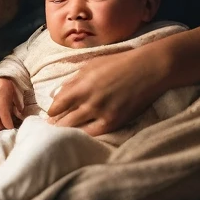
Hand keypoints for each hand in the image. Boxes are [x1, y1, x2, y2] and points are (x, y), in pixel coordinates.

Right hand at [0, 78, 24, 130]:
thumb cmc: (8, 88)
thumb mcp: (15, 97)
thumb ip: (17, 108)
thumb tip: (20, 118)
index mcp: (1, 104)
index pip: (5, 121)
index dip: (10, 127)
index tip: (13, 129)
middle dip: (3, 128)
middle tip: (7, 128)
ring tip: (1, 127)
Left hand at [47, 46, 167, 135]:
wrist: (148, 69)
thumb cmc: (119, 63)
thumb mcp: (92, 65)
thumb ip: (73, 80)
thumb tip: (56, 94)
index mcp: (81, 85)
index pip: (57, 106)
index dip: (52, 112)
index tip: (50, 115)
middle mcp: (89, 101)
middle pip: (64, 120)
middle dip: (56, 125)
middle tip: (51, 129)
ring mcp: (101, 113)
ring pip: (76, 129)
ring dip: (68, 132)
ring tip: (61, 136)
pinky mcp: (114, 122)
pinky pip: (93, 134)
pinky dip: (85, 135)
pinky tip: (81, 136)